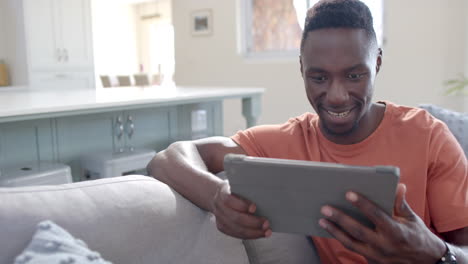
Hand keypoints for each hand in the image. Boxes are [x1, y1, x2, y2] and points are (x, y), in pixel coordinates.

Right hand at [211, 181, 271, 238]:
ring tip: (265, 231)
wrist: (216, 194)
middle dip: (253, 222)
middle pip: (235, 218)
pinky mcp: (222, 227)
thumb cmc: (231, 190)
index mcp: (222, 193)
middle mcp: (219, 206)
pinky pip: (236, 234)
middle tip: (266, 223)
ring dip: (253, 232)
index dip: (242, 205)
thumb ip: (246, 189)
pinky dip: (249, 235)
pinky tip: (258, 234)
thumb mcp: (236, 185)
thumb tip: (265, 195)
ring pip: (236, 229)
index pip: (230, 200)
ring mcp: (220, 218)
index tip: (254, 208)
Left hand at [319, 183, 445, 262]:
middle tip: (325, 207)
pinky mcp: (372, 261)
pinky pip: (353, 249)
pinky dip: (341, 239)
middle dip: (340, 218)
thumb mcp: (412, 218)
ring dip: (334, 231)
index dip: (362, 204)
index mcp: (396, 231)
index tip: (348, 194)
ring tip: (321, 219)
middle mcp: (385, 245)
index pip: (376, 215)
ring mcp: (377, 256)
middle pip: (358, 231)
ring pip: (351, 243)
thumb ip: (401, 203)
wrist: (426, 261)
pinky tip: (331, 229)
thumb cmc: (416, 235)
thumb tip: (398, 186)